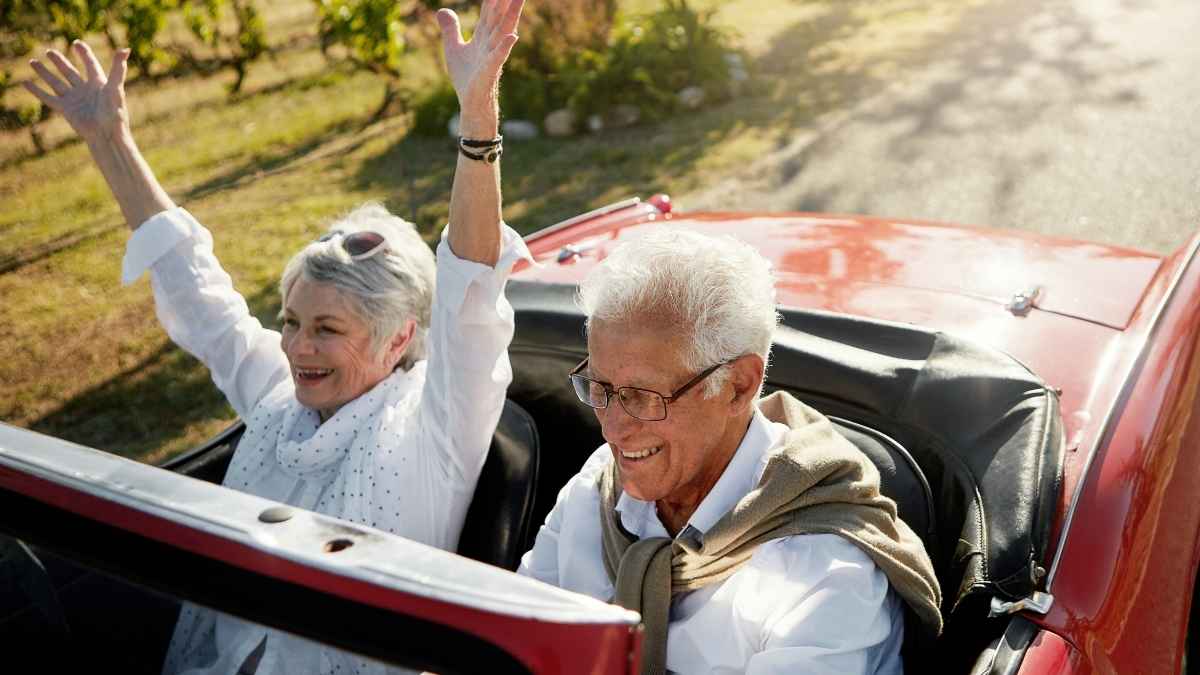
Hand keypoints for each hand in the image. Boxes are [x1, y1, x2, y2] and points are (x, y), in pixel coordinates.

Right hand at [23, 41, 130, 145]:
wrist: (106, 135)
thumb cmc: (114, 113)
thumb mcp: (116, 88)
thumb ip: (118, 69)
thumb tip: (126, 49)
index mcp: (99, 84)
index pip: (90, 65)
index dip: (84, 54)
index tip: (77, 44)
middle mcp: (85, 90)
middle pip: (69, 72)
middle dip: (59, 62)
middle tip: (49, 52)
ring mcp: (74, 100)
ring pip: (56, 82)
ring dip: (44, 72)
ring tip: (32, 61)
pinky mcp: (65, 109)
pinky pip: (48, 97)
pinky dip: (36, 90)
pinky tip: (25, 83)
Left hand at [436, 0, 523, 123]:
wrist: (471, 104)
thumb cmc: (467, 78)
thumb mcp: (453, 49)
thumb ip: (450, 29)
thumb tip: (442, 10)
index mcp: (483, 36)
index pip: (489, 10)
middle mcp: (490, 43)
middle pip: (499, 16)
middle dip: (506, 0)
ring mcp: (491, 57)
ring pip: (502, 32)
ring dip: (511, 16)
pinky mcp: (488, 73)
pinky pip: (497, 58)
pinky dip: (504, 48)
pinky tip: (513, 37)